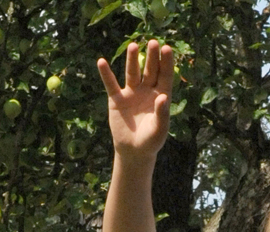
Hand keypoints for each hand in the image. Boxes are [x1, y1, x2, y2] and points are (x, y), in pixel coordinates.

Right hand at [97, 40, 174, 158]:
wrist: (134, 151)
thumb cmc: (151, 141)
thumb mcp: (159, 129)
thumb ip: (162, 114)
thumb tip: (163, 97)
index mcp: (160, 96)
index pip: (165, 76)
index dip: (166, 63)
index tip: (167, 49)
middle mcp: (146, 91)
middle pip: (150, 70)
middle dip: (152, 57)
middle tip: (153, 42)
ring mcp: (131, 93)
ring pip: (132, 73)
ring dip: (132, 60)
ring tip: (133, 46)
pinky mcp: (117, 99)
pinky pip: (111, 85)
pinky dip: (106, 74)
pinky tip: (101, 62)